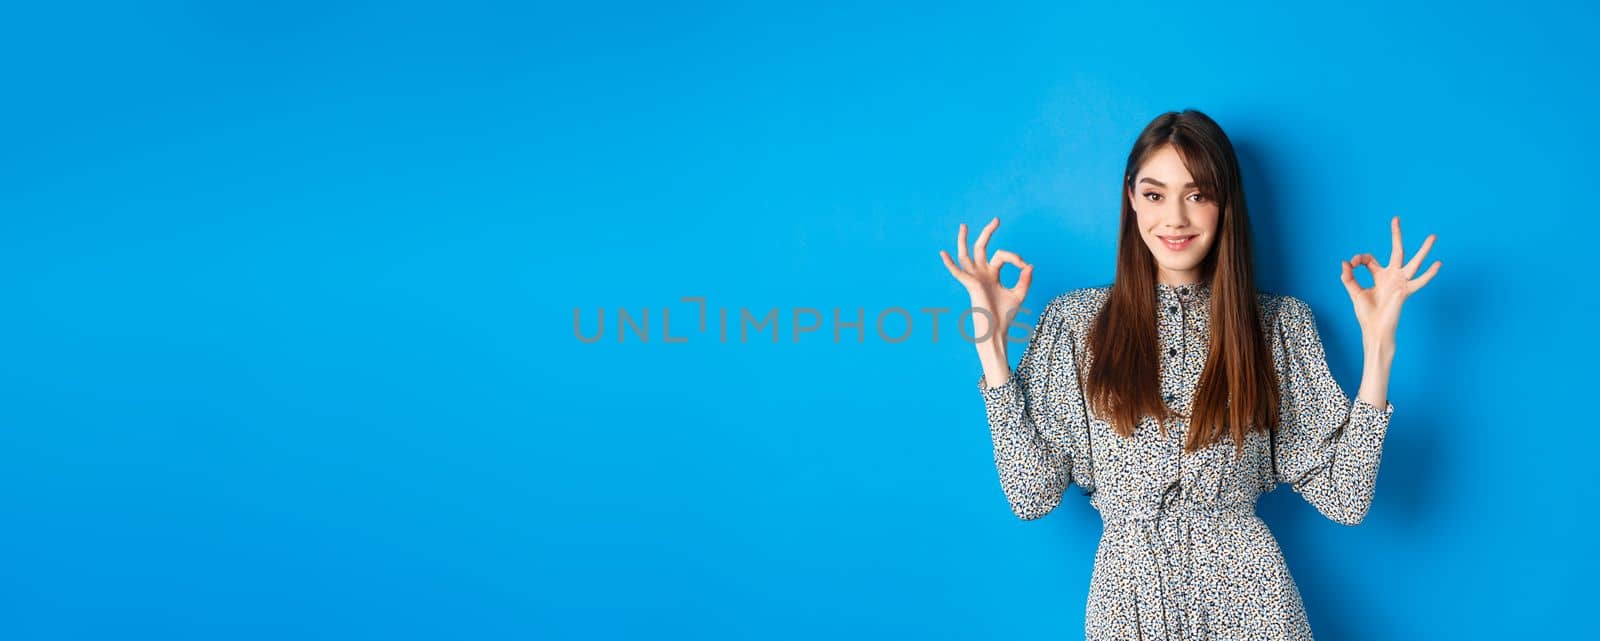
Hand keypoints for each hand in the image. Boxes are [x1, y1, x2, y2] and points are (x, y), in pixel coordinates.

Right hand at [939, 216, 1032, 345]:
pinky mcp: (971, 285)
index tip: (1025, 266)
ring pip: (967, 255)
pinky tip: (943, 253)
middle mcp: (982, 274)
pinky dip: (949, 264)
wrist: (997, 331)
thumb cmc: (1006, 316)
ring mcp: (974, 278)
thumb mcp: (1018, 294)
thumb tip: (1029, 265)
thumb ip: (1024, 280)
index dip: (1015, 257)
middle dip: (988, 233)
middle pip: (982, 248)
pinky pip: (957, 273)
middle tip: (996, 220)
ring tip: (963, 225)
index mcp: (992, 275)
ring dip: (964, 240)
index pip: (1002, 256)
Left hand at [1341, 215, 1440, 345]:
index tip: (1352, 263)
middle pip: (1397, 251)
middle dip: (1396, 235)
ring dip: (1424, 250)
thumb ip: (1349, 278)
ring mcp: (1400, 282)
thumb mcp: (1354, 293)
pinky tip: (1438, 264)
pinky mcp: (1405, 291)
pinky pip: (1420, 281)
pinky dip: (1429, 274)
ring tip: (1433, 236)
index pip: (1370, 259)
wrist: (1374, 329)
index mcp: (1379, 276)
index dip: (1360, 258)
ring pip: (1414, 262)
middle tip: (1396, 218)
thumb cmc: (1366, 313)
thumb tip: (1345, 262)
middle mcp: (1392, 276)